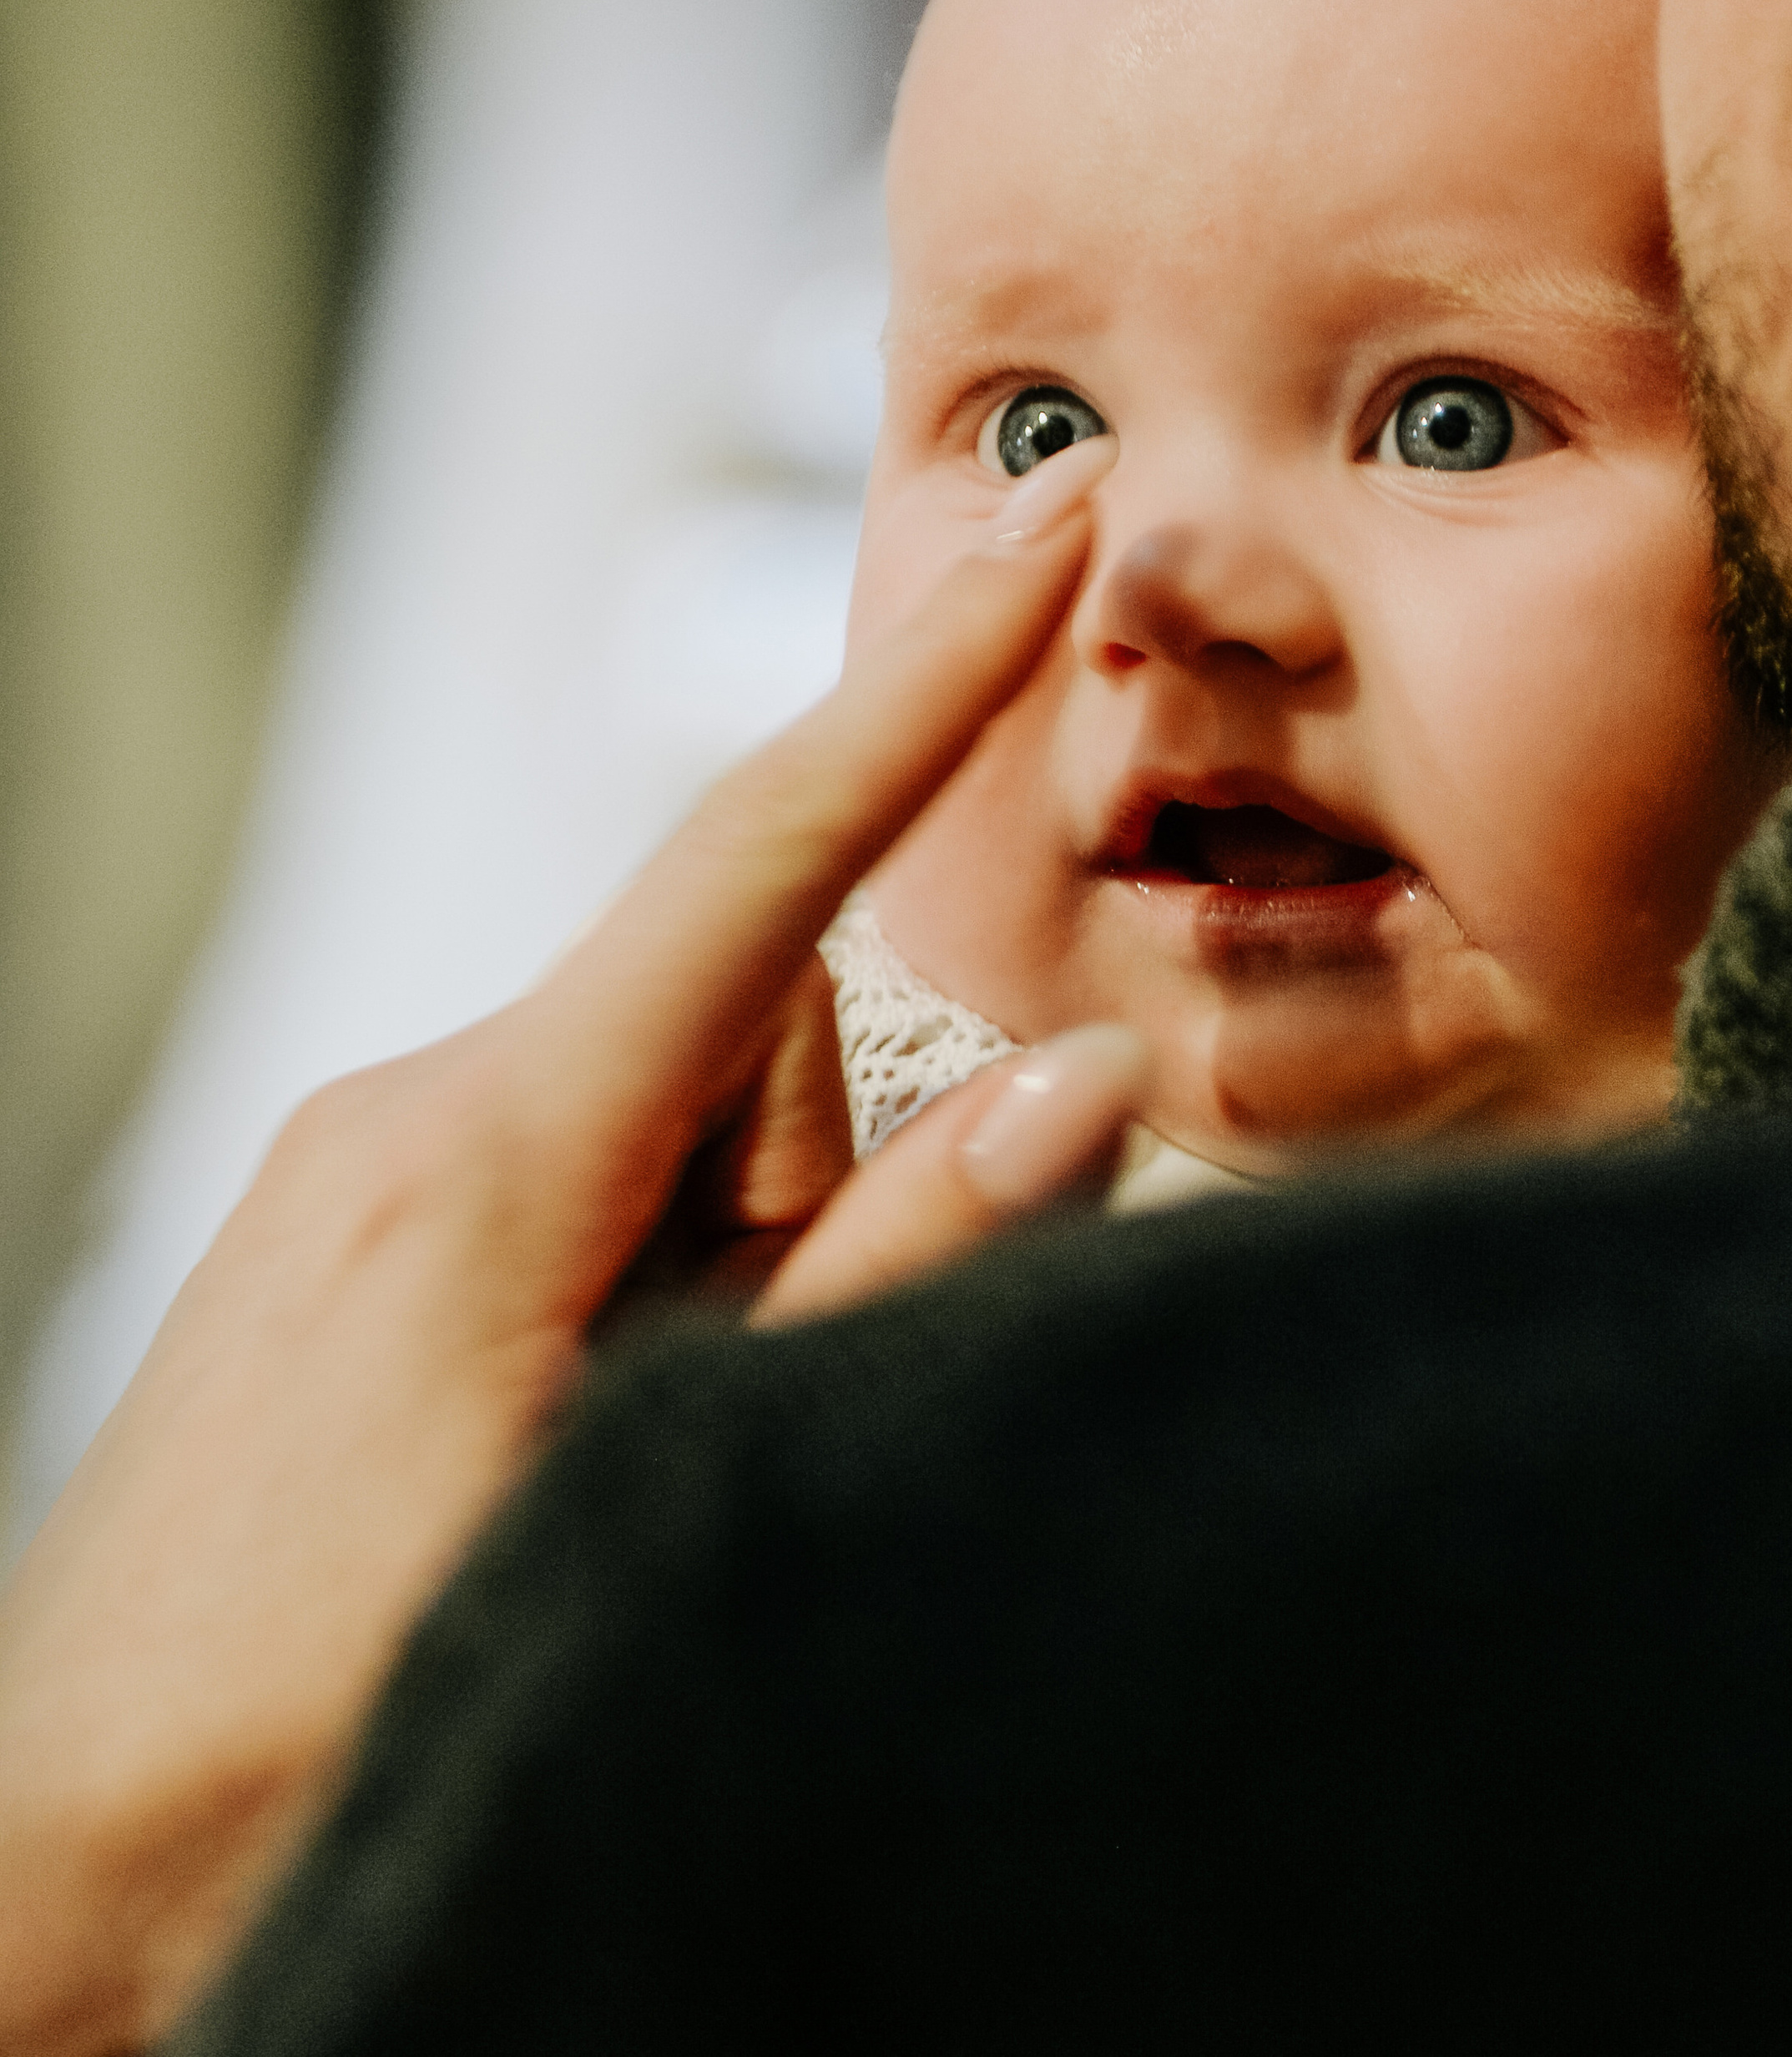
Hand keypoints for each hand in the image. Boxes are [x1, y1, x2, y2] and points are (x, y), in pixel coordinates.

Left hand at [0, 440, 1139, 2054]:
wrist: (43, 1884)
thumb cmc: (326, 1724)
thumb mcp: (647, 1505)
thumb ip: (876, 1286)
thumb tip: (1073, 1085)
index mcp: (493, 1153)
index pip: (758, 858)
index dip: (924, 685)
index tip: (1042, 521)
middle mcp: (413, 1107)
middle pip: (741, 1033)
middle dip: (817, 1178)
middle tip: (745, 1399)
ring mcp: (362, 1167)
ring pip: (664, 1117)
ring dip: (727, 1254)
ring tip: (619, 1461)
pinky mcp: (345, 1231)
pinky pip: (570, 1172)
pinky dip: (641, 1268)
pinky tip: (562, 1439)